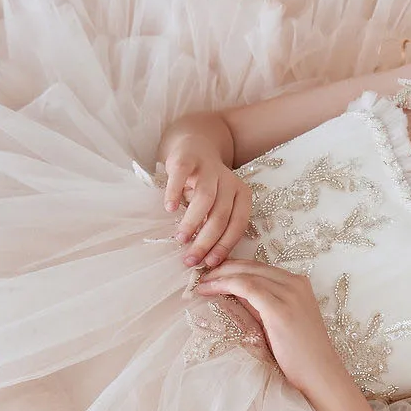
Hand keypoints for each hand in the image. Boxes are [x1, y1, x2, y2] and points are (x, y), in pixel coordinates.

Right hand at [159, 131, 252, 267]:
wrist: (195, 147)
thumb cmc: (205, 186)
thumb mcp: (217, 205)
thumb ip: (216, 226)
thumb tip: (208, 260)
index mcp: (241, 195)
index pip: (237, 224)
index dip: (224, 246)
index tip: (210, 263)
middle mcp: (229, 181)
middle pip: (221, 216)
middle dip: (205, 242)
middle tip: (190, 259)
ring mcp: (209, 168)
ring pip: (205, 199)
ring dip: (192, 222)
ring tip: (181, 239)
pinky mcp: (188, 159)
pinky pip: (181, 176)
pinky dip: (175, 192)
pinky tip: (169, 208)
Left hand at [192, 260, 350, 401]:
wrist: (320, 375)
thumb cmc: (300, 356)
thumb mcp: (276, 323)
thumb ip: (259, 306)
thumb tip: (233, 293)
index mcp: (298, 284)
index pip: (258, 267)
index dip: (232, 267)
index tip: (212, 274)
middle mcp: (295, 283)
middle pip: (251, 266)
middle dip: (222, 268)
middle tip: (200, 275)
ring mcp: (289, 294)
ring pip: (246, 274)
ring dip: (218, 276)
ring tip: (200, 284)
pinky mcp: (280, 308)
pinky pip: (246, 287)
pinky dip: (224, 285)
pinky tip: (208, 290)